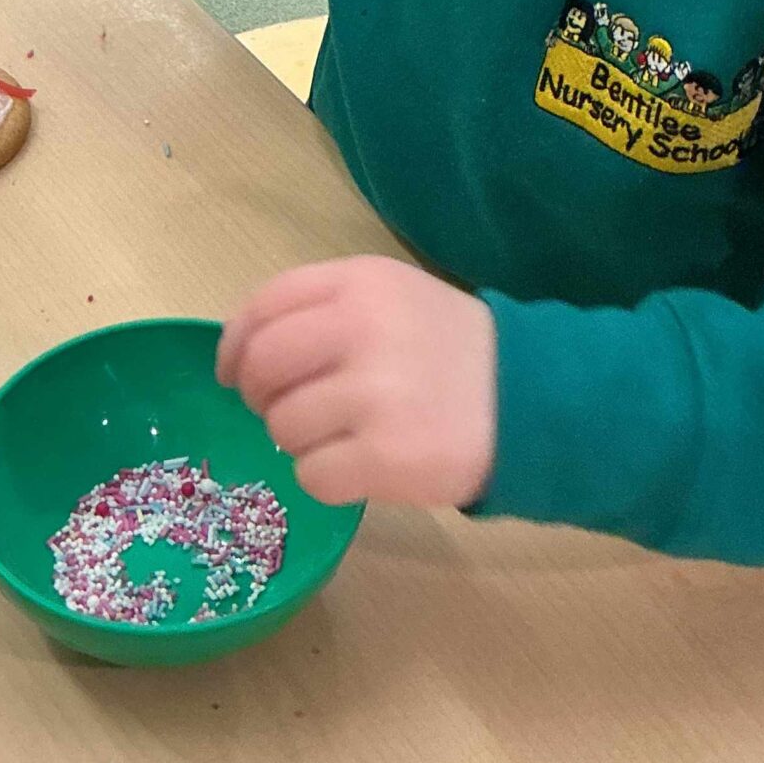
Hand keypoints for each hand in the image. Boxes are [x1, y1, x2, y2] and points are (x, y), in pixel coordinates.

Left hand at [217, 257, 497, 508]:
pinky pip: (311, 476)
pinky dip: (323, 478)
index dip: (234, 344)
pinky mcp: (387, 456)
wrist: (532, 400)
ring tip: (338, 437)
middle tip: (282, 412)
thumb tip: (240, 354)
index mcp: (361, 283)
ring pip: (282, 427)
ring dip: (297, 442)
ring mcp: (375, 395)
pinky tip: (357, 466)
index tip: (232, 372)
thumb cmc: (448, 350)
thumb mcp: (392, 298)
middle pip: (261, 367)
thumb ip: (321, 309)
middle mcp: (363, 330)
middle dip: (257, 397)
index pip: (264, 306)